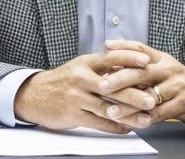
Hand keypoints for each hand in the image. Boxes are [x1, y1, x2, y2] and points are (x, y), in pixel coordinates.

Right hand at [12, 49, 156, 132]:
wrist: (32, 95)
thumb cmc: (61, 82)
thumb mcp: (78, 68)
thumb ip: (100, 68)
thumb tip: (130, 70)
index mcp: (84, 63)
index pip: (110, 57)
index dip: (129, 58)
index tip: (147, 60)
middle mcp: (80, 78)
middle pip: (112, 86)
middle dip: (135, 94)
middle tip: (152, 99)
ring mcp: (76, 97)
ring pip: (108, 107)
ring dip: (130, 115)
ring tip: (146, 119)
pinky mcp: (73, 114)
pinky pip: (99, 122)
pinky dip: (115, 126)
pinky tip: (127, 128)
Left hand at [98, 39, 184, 129]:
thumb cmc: (180, 84)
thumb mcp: (163, 70)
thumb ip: (142, 68)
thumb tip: (111, 66)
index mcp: (162, 58)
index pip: (140, 48)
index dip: (122, 46)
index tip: (105, 47)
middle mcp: (170, 69)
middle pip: (142, 71)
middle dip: (120, 78)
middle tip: (102, 85)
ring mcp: (178, 86)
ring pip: (149, 95)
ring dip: (129, 105)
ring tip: (112, 111)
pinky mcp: (184, 103)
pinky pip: (162, 112)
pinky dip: (147, 118)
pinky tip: (135, 123)